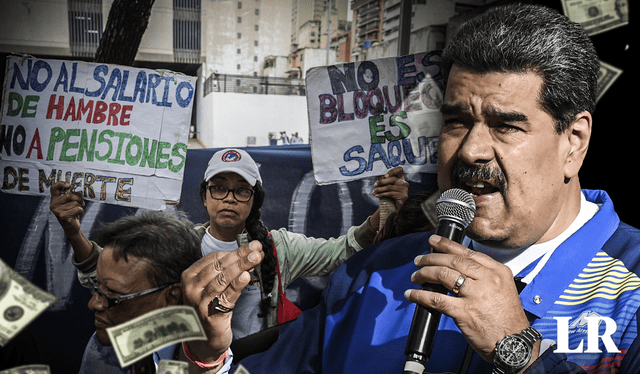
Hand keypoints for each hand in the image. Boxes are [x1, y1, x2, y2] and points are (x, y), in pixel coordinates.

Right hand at [50, 181, 84, 236]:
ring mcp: (57, 211)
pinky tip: (78, 214)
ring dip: (80, 206)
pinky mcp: (63, 216)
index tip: (69, 185)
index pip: (53, 188)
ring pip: (75, 202)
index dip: (61, 183)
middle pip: (69, 195)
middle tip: (81, 202)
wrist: (71, 227)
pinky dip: (81, 211)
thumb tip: (79, 188)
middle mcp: (53, 205)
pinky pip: (77, 209)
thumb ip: (70, 195)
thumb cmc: (71, 212)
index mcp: (54, 199)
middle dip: (78, 198)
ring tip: (78, 210)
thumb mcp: (69, 203)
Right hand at [181, 240, 263, 366]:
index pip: (214, 258)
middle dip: (241, 255)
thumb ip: (225, 271)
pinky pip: (226, 296)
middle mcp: (192, 287)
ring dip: (242, 266)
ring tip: (256, 258)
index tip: (251, 247)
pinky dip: (237, 285)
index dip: (234, 251)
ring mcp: (200, 301)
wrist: (205, 338)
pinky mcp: (211, 314)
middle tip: (257, 248)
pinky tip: (247, 276)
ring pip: (223, 279)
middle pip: (220, 266)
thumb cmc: (210, 307)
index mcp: (190, 276)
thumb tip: (247, 254)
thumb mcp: (213, 286)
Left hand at [370, 166, 409, 228]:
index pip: (399, 170)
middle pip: (392, 179)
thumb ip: (385, 182)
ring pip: (389, 187)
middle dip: (382, 182)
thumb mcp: (388, 188)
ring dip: (379, 190)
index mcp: (401, 179)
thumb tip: (378, 180)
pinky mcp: (402, 197)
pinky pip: (390, 194)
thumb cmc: (391, 197)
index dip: (392, 171)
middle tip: (375, 185)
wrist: (395, 209)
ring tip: (374, 192)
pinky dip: (382, 194)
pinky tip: (377, 195)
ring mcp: (404, 190)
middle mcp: (404, 184)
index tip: (385, 176)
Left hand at [404, 235, 536, 362]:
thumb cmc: (508, 320)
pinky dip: (421, 295)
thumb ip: (483, 276)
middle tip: (419, 260)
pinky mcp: (465, 312)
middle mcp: (488, 280)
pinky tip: (412, 294)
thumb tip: (456, 267)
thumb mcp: (503, 288)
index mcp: (497, 271)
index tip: (434, 241)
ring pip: (443, 275)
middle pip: (453, 261)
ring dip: (425, 274)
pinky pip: (437, 299)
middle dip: (431, 258)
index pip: (468, 252)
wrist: (514, 344)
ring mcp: (476, 295)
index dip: (447, 245)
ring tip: (416, 276)